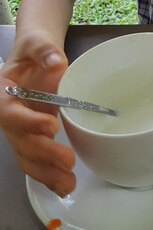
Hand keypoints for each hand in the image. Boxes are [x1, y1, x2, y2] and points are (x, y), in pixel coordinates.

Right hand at [0, 34, 75, 195]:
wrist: (37, 56)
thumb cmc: (35, 49)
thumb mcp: (37, 43)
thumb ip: (44, 50)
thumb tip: (55, 61)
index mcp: (3, 94)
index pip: (11, 113)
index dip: (29, 122)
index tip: (52, 125)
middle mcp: (9, 117)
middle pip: (20, 141)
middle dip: (43, 153)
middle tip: (67, 159)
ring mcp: (21, 131)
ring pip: (27, 158)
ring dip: (46, 173)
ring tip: (68, 184)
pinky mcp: (34, 139)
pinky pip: (37, 161)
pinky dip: (49, 176)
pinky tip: (65, 186)